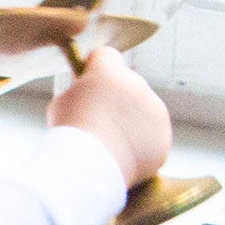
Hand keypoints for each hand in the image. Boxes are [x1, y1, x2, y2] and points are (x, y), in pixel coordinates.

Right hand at [46, 47, 171, 188]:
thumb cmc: (69, 136)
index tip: (88, 83)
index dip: (95, 69)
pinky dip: (139, 149)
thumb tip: (84, 96)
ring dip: (130, 125)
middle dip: (116, 101)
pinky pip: (150, 140)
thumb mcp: (61, 105)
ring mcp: (154, 111)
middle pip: (127, 86)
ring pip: (142, 114)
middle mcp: (137, 84)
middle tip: (97, 124)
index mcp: (109, 71)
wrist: (91, 168)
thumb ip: (77, 94)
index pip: (105, 56)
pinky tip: (121, 160)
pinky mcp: (162, 138)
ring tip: (108, 148)